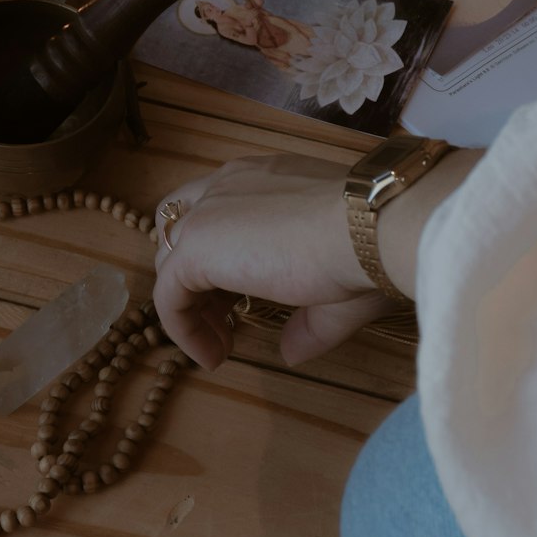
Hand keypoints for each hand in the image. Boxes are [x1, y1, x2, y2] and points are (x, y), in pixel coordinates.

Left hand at [152, 155, 399, 370]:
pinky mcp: (196, 246)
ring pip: (170, 260)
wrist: (369, 228)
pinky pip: (168, 294)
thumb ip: (307, 320)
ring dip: (189, 305)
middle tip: (228, 320)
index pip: (218, 209)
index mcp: (263, 179)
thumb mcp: (335, 284)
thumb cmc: (367, 246)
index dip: (221, 256)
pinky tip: (213, 356)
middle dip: (197, 276)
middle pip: (182, 229)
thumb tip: (291, 352)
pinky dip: (181, 329)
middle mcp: (229, 185)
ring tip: (220, 344)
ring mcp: (208, 212)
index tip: (243, 299)